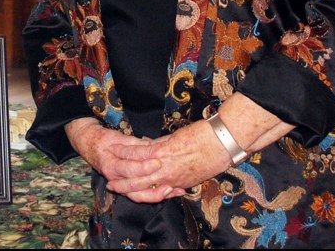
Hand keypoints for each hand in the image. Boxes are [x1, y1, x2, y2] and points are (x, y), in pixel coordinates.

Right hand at [65, 118, 178, 202]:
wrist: (90, 146)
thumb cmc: (104, 140)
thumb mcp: (119, 138)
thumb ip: (136, 145)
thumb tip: (154, 146)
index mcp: (111, 165)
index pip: (129, 169)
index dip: (144, 167)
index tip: (159, 162)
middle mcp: (114, 179)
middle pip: (135, 190)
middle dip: (155, 188)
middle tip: (171, 183)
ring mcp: (120, 186)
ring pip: (139, 197)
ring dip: (158, 196)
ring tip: (174, 191)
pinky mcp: (126, 188)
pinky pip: (140, 195)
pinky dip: (155, 195)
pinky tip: (171, 192)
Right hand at [106, 94, 293, 194]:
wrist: (226, 141)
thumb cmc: (218, 156)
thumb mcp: (200, 172)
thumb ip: (184, 175)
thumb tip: (177, 177)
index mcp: (178, 183)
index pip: (153, 192)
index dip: (138, 193)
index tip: (128, 191)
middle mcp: (170, 176)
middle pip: (141, 185)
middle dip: (124, 186)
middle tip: (111, 185)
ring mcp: (166, 163)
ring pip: (138, 170)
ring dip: (121, 167)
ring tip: (109, 163)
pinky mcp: (165, 148)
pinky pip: (141, 152)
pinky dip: (128, 151)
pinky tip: (117, 148)